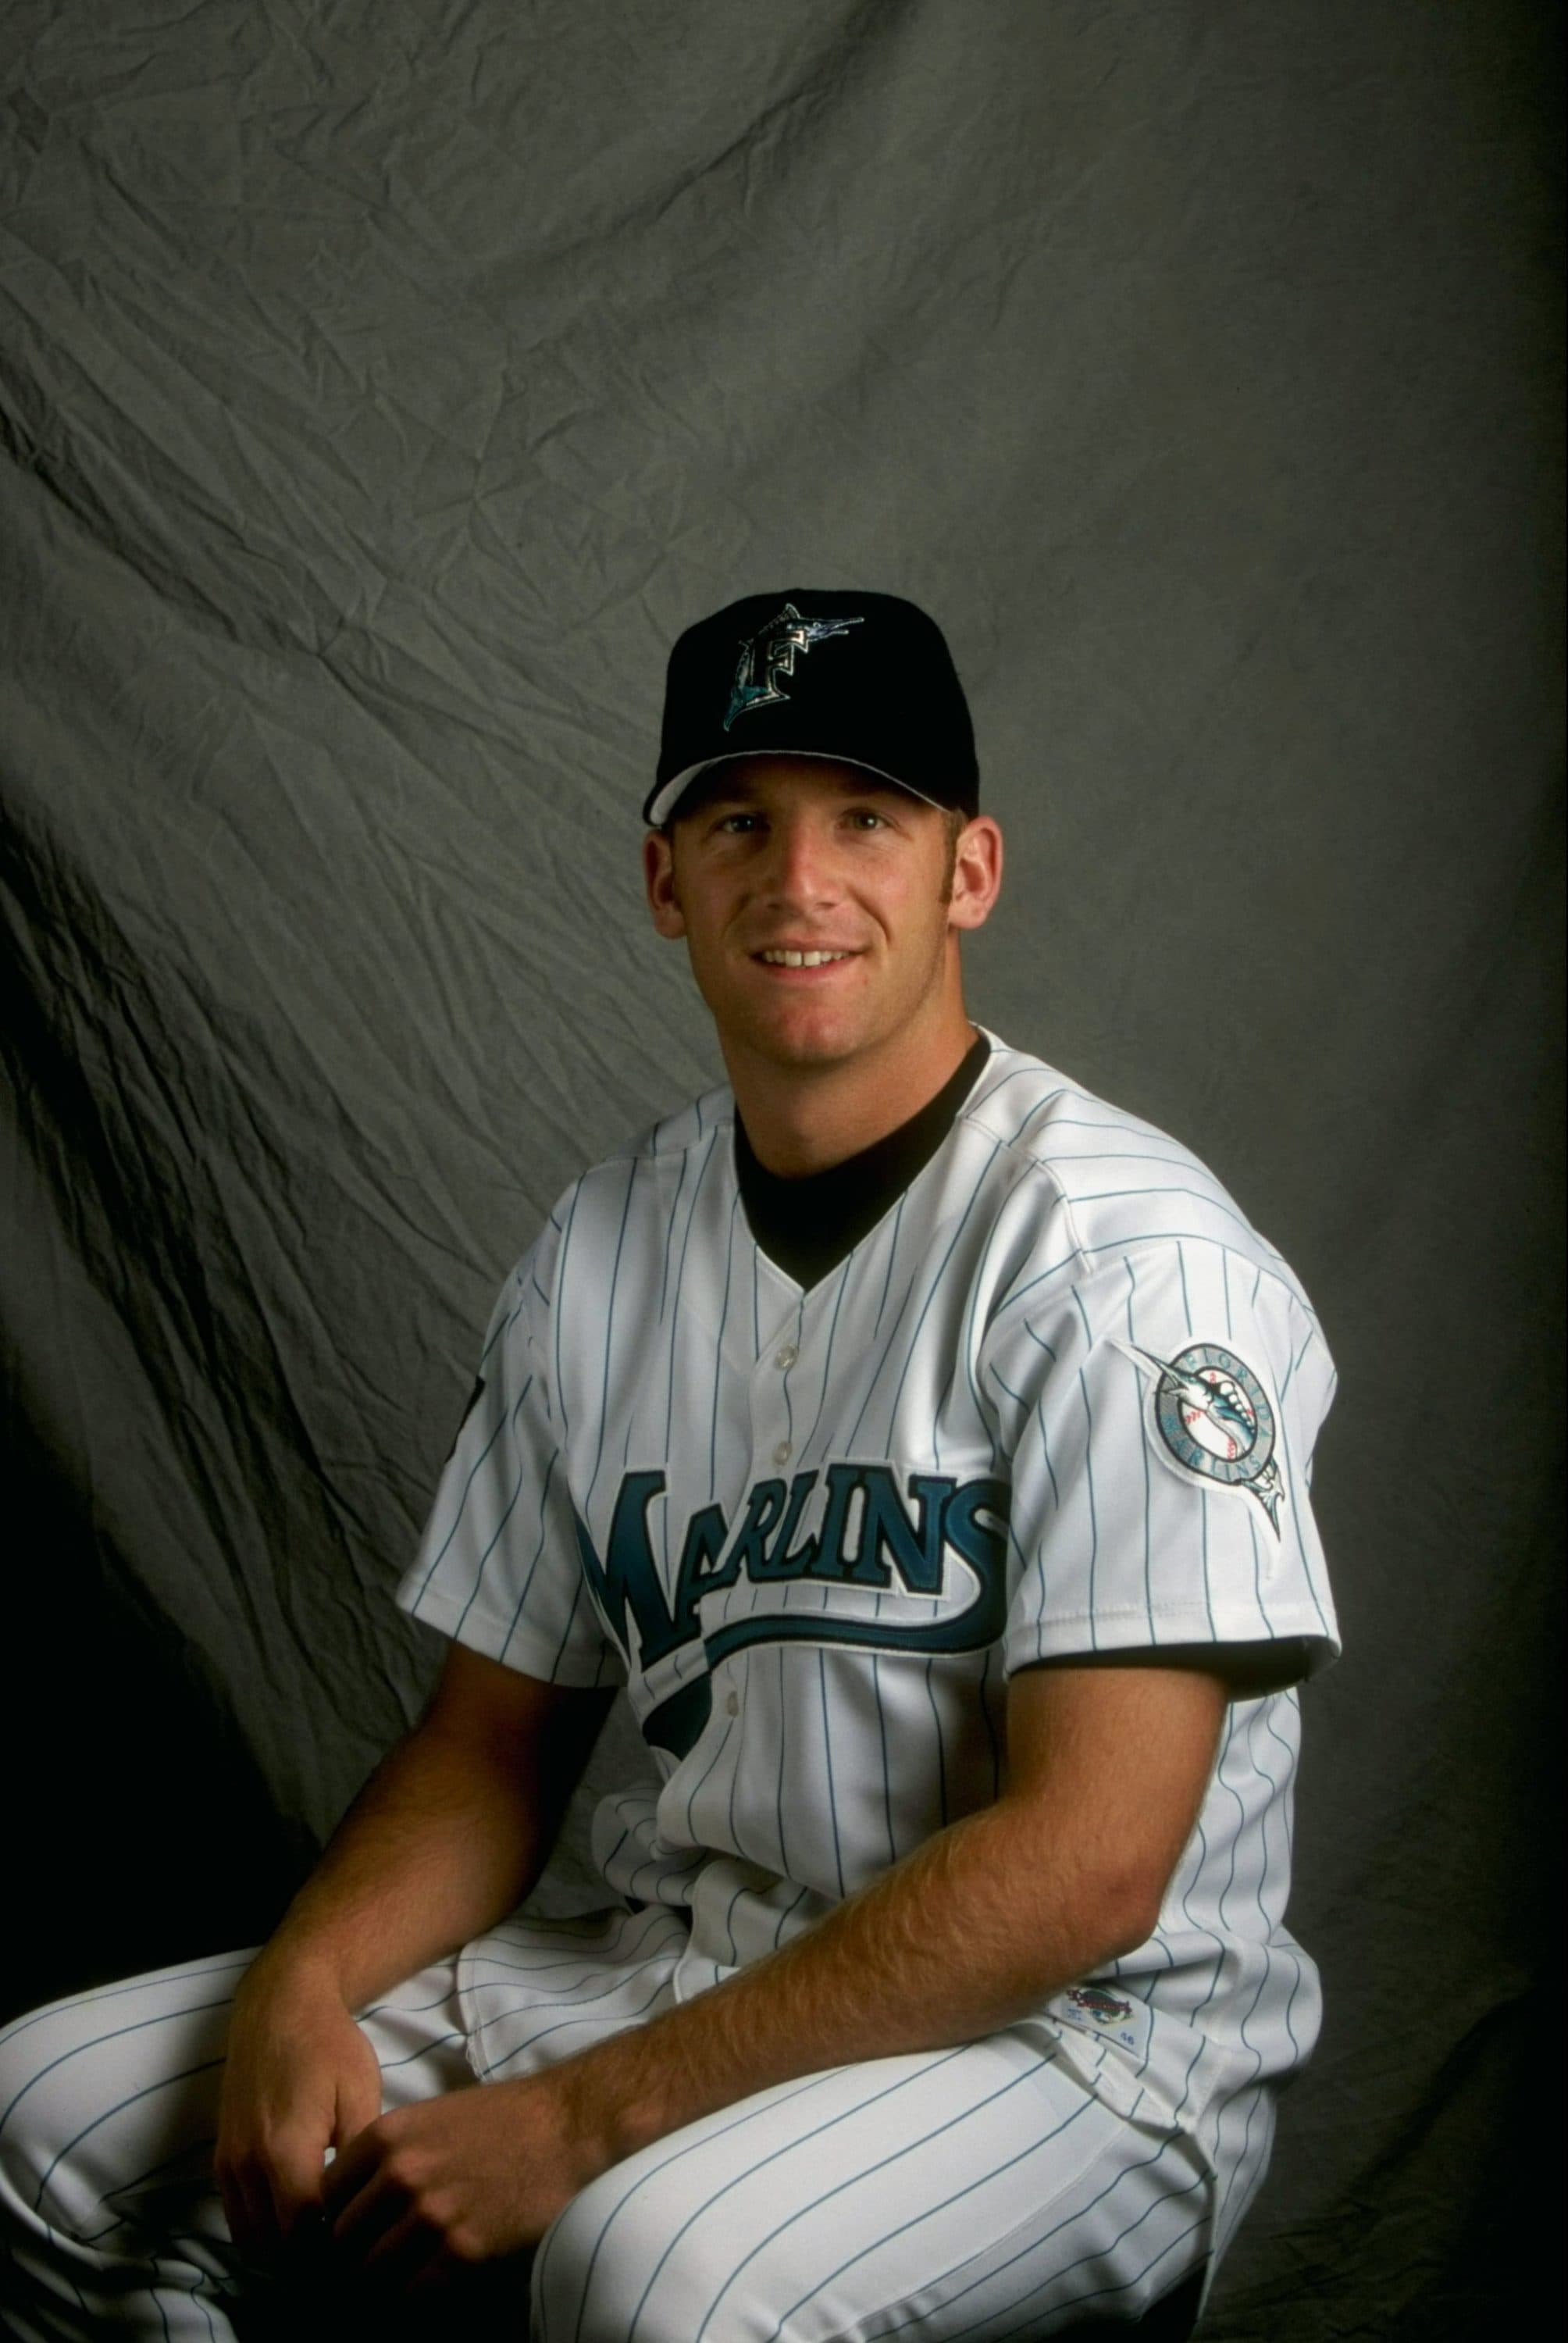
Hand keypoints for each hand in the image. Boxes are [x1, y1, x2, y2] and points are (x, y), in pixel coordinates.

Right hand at [215, 1959, 382, 2265]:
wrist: (279, 2006)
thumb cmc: (329, 2045)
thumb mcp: (360, 2093)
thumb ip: (360, 2157)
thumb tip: (363, 2206)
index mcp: (285, 2151)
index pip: (303, 2235)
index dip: (333, 2252)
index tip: (362, 2246)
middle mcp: (247, 2165)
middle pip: (274, 2246)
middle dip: (310, 2259)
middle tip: (348, 2249)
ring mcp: (228, 2162)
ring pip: (251, 2238)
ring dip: (284, 2248)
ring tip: (325, 2238)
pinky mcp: (221, 2157)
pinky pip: (236, 2216)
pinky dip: (263, 2230)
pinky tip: (298, 2218)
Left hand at [321, 2071, 588, 2293]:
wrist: (568, 2126)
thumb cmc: (503, 2119)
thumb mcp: (431, 2117)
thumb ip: (388, 2155)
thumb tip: (352, 2202)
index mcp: (388, 2135)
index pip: (325, 2196)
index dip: (330, 2221)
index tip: (342, 2237)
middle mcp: (401, 2174)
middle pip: (341, 2241)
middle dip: (347, 2260)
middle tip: (359, 2271)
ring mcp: (431, 2214)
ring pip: (369, 2274)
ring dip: (376, 2286)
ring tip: (388, 2285)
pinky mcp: (463, 2250)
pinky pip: (412, 2295)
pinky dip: (411, 2299)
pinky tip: (424, 2288)